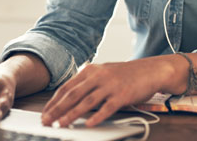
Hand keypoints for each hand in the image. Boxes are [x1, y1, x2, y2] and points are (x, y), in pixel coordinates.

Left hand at [41, 57, 177, 127]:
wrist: (151, 70)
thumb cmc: (126, 74)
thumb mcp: (104, 71)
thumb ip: (87, 80)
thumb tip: (69, 93)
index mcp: (91, 70)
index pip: (67, 87)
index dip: (54, 101)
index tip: (45, 112)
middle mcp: (99, 76)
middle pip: (73, 94)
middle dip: (58, 109)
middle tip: (47, 120)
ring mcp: (111, 85)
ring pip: (87, 102)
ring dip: (72, 114)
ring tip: (62, 124)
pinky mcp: (122, 95)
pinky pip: (107, 108)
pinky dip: (97, 117)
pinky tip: (89, 124)